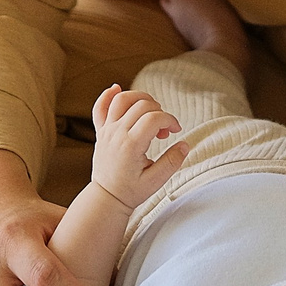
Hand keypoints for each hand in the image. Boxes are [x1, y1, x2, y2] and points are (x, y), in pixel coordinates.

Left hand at [88, 84, 187, 208]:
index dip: (170, 119)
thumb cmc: (131, 191)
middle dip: (159, 111)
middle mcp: (116, 134)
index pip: (154, 118)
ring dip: (140, 98)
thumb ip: (172, 162)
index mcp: (130, 145)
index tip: (175, 130)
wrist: (106, 198)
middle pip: (141, 105)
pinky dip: (108, 95)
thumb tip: (185, 144)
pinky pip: (100, 107)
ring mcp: (107, 131)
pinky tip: (117, 88)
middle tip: (164, 130)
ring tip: (151, 110)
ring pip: (122, 99)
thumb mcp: (156, 181)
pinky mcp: (101, 131)